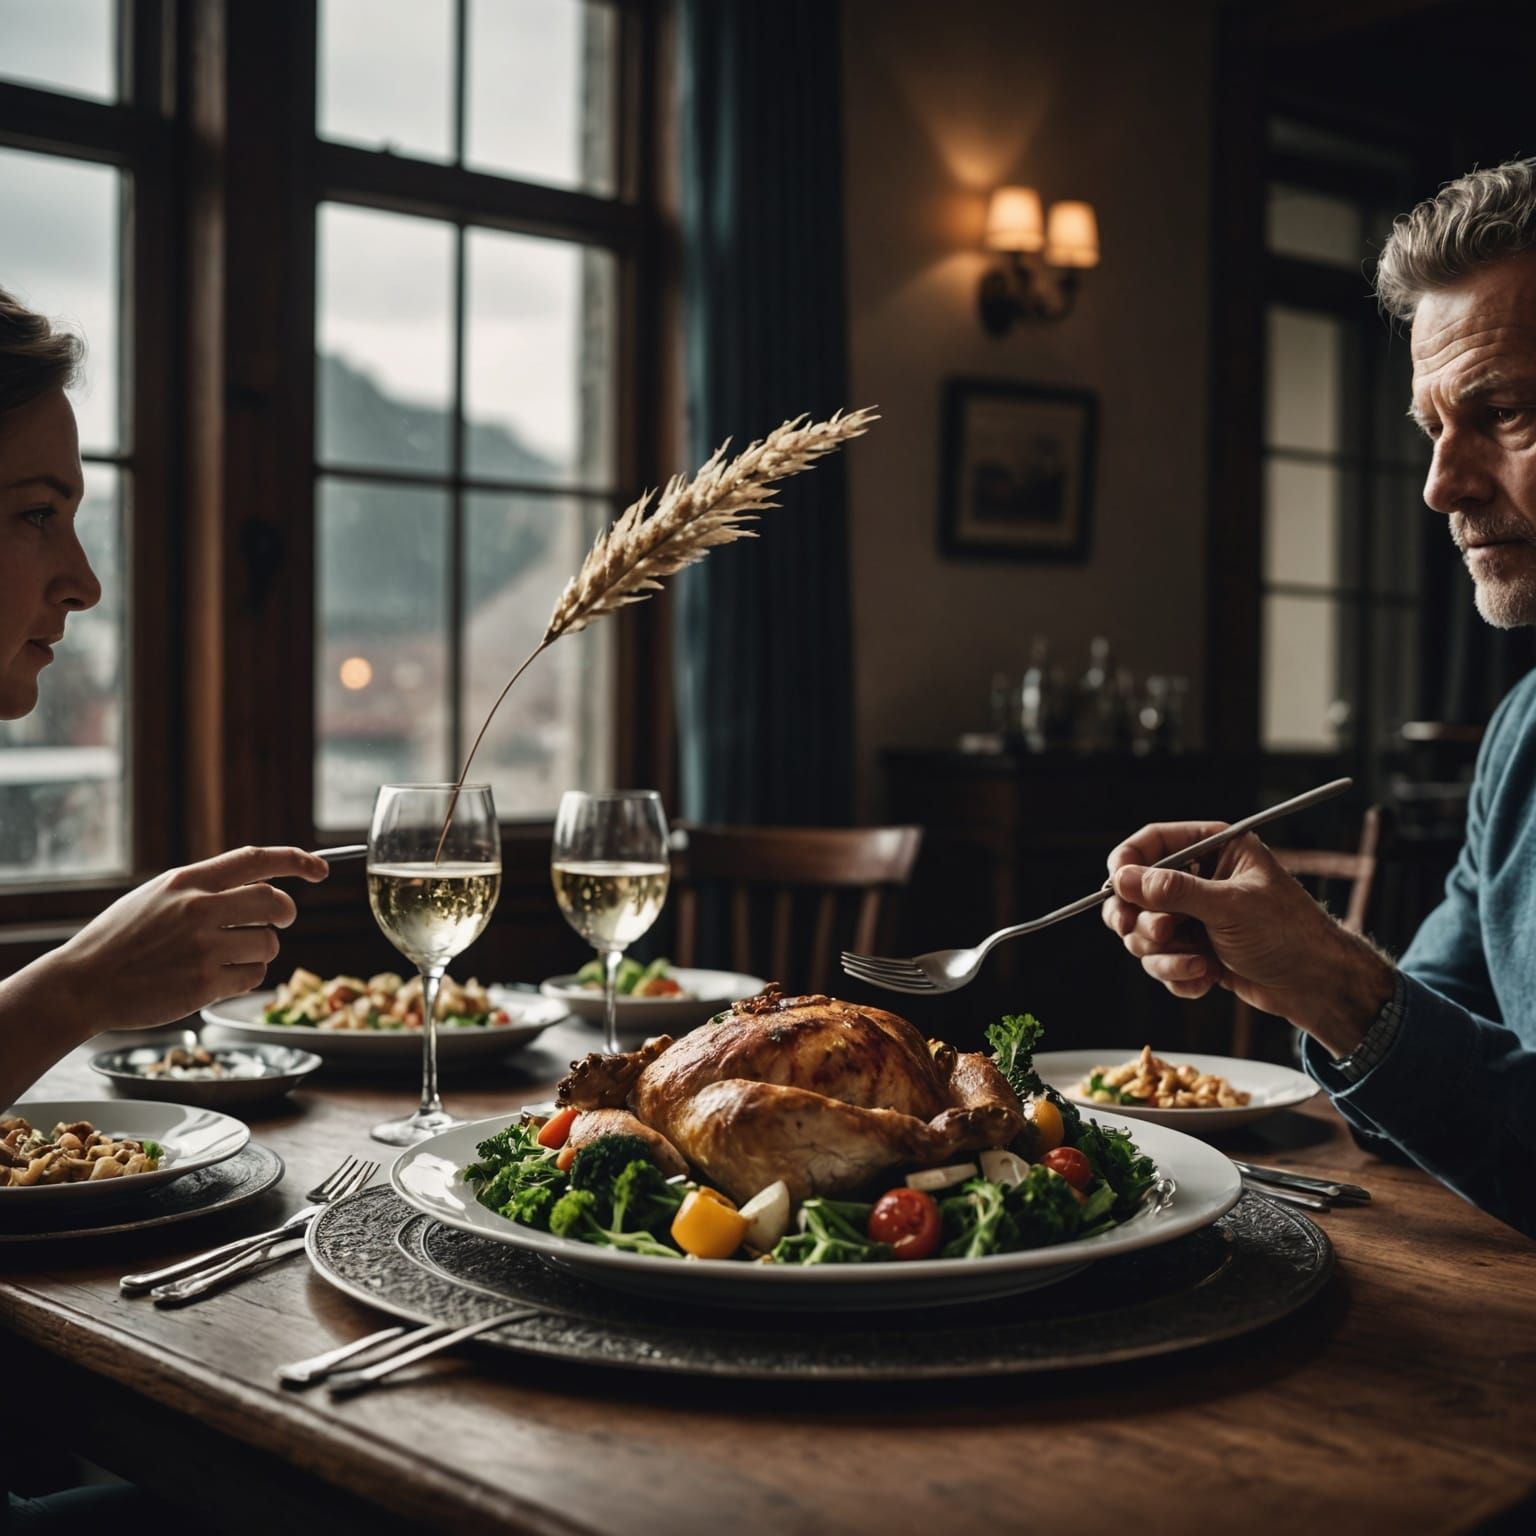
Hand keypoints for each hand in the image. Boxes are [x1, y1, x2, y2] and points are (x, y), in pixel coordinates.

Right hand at [45, 846, 328, 1034]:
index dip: (297, 860)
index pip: (256, 859)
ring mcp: (202, 947)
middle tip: (279, 922)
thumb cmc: (120, 940)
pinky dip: (246, 978)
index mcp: (186, 881)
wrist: (80, 984)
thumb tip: (260, 887)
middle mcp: (198, 909)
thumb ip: (204, 889)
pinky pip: (253, 977)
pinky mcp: (204, 984)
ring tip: (227, 957)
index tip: (321, 869)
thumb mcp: (157, 897)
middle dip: (285, 913)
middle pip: (276, 902)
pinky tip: (218, 979)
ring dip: (261, 951)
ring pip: (268, 944)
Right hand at [1102, 821, 1393, 1055]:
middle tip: (1159, 934)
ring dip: (1163, 955)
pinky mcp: (1192, 951)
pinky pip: (1159, 962)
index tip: (1114, 888)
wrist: (1317, 987)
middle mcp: (1198, 880)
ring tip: (1198, 965)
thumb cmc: (1288, 934)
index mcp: (1213, 850)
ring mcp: (1193, 917)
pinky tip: (1207, 978)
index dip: (1127, 863)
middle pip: (1137, 892)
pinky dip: (1177, 976)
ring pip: (1143, 933)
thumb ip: (1173, 891)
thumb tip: (1122, 879)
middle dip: (1145, 921)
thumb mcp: (1230, 906)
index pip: (1152, 842)